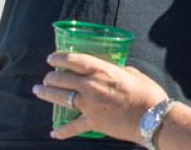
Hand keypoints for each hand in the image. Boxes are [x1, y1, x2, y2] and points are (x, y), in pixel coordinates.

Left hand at [34, 52, 167, 141]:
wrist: (152, 117)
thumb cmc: (147, 92)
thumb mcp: (134, 73)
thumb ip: (119, 71)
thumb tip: (114, 71)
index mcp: (103, 71)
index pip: (74, 60)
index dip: (60, 57)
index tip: (52, 57)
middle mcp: (91, 86)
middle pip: (62, 79)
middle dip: (51, 77)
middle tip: (47, 76)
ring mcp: (89, 105)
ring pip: (60, 98)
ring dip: (47, 94)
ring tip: (39, 91)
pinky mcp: (92, 122)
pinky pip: (72, 127)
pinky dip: (62, 131)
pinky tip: (53, 132)